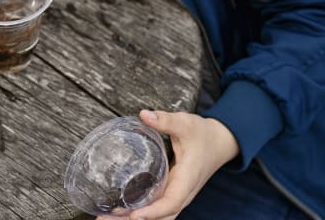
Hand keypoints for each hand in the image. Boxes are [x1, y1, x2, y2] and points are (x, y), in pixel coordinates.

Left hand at [97, 110, 238, 219]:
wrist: (219, 143)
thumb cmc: (202, 134)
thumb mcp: (186, 124)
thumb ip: (166, 120)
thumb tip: (144, 115)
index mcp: (187, 179)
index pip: (172, 202)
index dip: (154, 211)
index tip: (134, 215)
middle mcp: (183, 192)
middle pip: (161, 216)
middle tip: (104, 218)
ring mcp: (177, 195)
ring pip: (158, 216)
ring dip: (134, 219)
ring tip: (105, 217)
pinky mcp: (172, 192)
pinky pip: (157, 209)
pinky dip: (140, 213)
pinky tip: (119, 211)